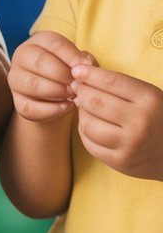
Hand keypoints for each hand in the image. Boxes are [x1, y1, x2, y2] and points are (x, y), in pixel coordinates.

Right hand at [8, 31, 93, 122]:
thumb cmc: (69, 71)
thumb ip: (84, 60)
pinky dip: (52, 109)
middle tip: (77, 84)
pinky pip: (30, 107)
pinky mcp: (17, 102)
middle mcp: (22, 57)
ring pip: (32, 84)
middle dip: (63, 75)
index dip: (72, 56)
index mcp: (39, 41)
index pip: (53, 43)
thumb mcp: (78, 61)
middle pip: (40, 61)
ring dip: (57, 92)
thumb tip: (86, 65)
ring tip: (73, 95)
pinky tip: (66, 106)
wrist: (56, 95)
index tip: (86, 67)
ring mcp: (16, 80)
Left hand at [71, 63, 162, 179]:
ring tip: (84, 108)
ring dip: (81, 113)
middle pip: (95, 102)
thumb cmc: (158, 117)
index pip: (111, 81)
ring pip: (88, 124)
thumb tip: (81, 78)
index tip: (77, 70)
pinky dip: (84, 132)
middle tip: (78, 89)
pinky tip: (89, 125)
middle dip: (81, 92)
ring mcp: (129, 145)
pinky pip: (90, 144)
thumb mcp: (149, 96)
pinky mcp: (121, 162)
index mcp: (150, 100)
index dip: (89, 74)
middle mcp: (140, 122)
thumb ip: (120, 86)